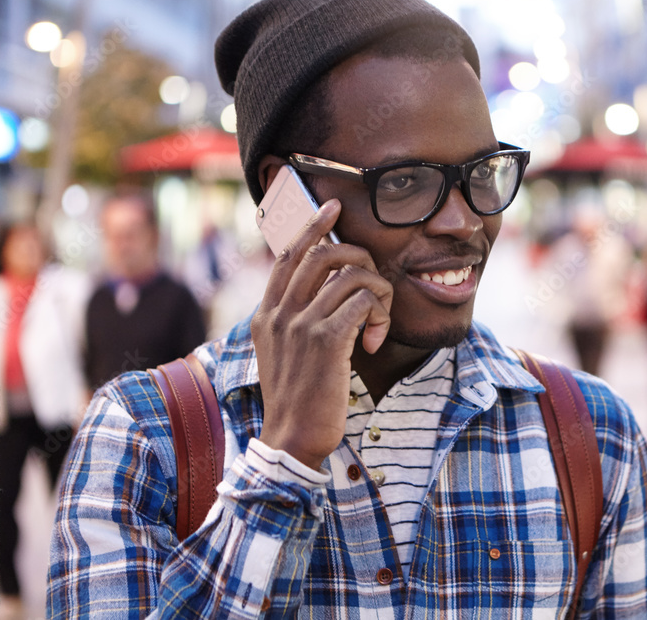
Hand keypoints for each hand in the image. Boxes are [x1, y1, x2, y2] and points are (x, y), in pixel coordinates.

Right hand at [251, 200, 392, 468]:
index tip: (334, 207)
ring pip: (352, 276)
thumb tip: (321, 294)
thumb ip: (292, 323)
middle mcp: (280, 313)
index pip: (289, 255)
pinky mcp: (326, 340)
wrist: (291, 440)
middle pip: (323, 254)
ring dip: (377, 293)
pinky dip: (379, 314)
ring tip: (378, 322)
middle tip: (374, 277)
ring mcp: (301, 325)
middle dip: (358, 255)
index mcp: (266, 314)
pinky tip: (376, 340)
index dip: (313, 227)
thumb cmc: (296, 400)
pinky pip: (364, 301)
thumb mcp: (282, 355)